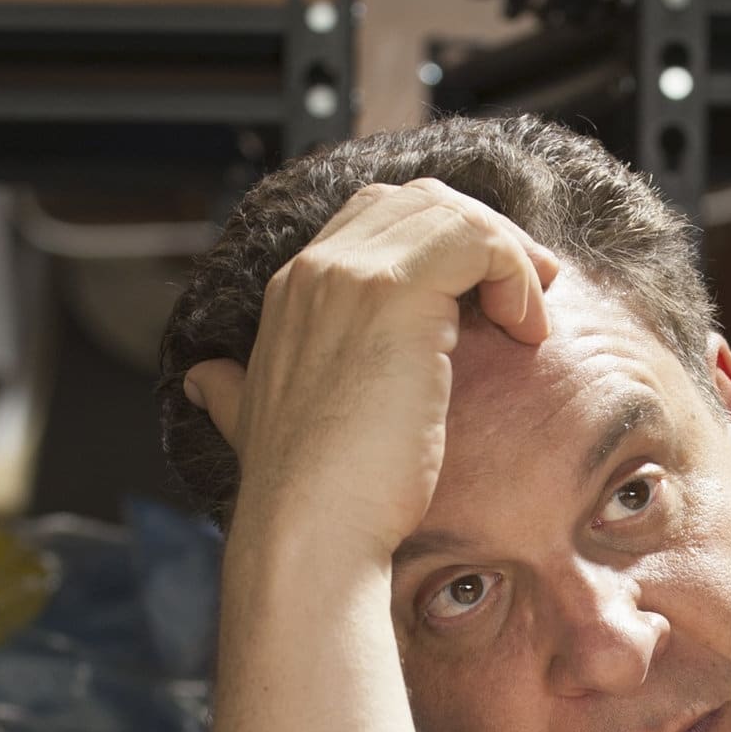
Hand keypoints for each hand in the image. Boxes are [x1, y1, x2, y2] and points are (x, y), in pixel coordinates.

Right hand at [182, 178, 560, 565]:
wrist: (310, 530)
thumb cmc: (306, 497)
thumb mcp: (251, 426)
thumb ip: (229, 393)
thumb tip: (202, 382)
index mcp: (294, 289)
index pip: (378, 217)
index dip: (444, 242)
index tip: (485, 297)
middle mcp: (318, 269)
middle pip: (421, 202)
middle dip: (482, 235)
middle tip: (525, 291)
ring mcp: (352, 275)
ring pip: (454, 214)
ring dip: (508, 255)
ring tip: (528, 316)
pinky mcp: (397, 294)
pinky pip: (480, 243)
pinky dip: (516, 274)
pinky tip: (526, 330)